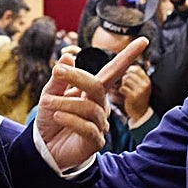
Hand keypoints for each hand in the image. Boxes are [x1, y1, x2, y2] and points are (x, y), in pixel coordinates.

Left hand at [35, 38, 147, 169]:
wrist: (44, 147)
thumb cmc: (50, 119)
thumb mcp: (50, 94)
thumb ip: (59, 79)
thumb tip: (68, 56)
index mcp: (93, 91)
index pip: (113, 71)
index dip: (128, 56)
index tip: (143, 40)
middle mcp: (101, 106)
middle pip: (97, 86)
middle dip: (77, 76)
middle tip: (57, 72)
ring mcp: (100, 125)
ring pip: (88, 107)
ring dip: (65, 102)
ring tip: (47, 103)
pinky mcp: (95, 142)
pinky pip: (87, 127)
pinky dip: (69, 119)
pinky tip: (57, 117)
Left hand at [119, 65, 151, 122]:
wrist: (140, 113)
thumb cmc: (138, 98)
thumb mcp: (141, 86)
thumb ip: (136, 77)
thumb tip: (126, 67)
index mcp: (147, 81)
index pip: (137, 69)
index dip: (129, 70)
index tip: (125, 74)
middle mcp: (145, 85)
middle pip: (129, 74)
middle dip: (124, 77)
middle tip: (123, 83)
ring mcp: (140, 91)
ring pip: (126, 80)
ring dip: (122, 84)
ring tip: (123, 89)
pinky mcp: (133, 96)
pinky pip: (123, 88)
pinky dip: (120, 90)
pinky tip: (123, 93)